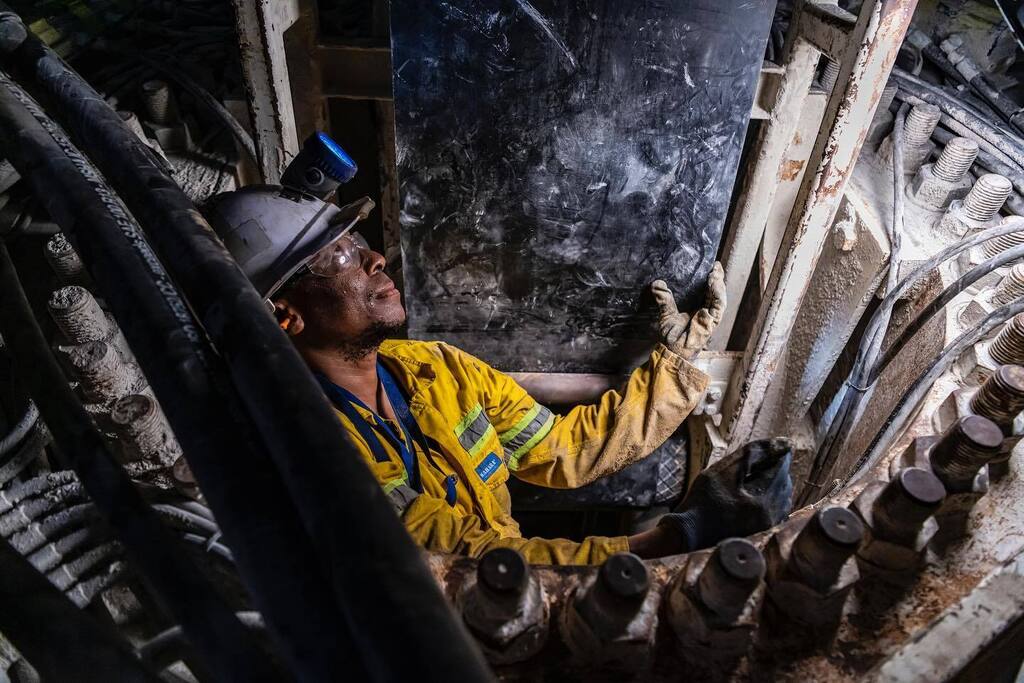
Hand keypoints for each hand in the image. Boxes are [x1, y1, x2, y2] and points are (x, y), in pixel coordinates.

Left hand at [651, 262, 725, 359]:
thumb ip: (664, 299)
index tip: (710, 267)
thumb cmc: (671, 337)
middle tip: (715, 266)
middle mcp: (706, 311)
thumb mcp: (666, 314)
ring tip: (714, 273)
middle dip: (717, 278)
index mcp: (697, 308)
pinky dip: (718, 295)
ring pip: (719, 298)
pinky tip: (714, 284)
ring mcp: (710, 317)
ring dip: (718, 284)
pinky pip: (718, 307)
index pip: (706, 291)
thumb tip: (656, 284)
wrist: (672, 351)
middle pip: (715, 292)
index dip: (710, 279)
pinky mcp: (712, 322)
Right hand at [656, 438, 793, 552]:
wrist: (690, 532)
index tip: (777, 444)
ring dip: (776, 482)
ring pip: (784, 497)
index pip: (780, 470)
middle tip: (763, 457)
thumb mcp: (722, 471)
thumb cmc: (702, 500)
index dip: (779, 454)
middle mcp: (770, 516)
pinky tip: (759, 491)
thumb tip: (783, 443)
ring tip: (760, 473)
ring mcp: (767, 527)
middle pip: (784, 484)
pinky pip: (779, 510)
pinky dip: (773, 496)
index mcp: (762, 501)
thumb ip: (752, 454)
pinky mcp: (762, 532)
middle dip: (777, 468)